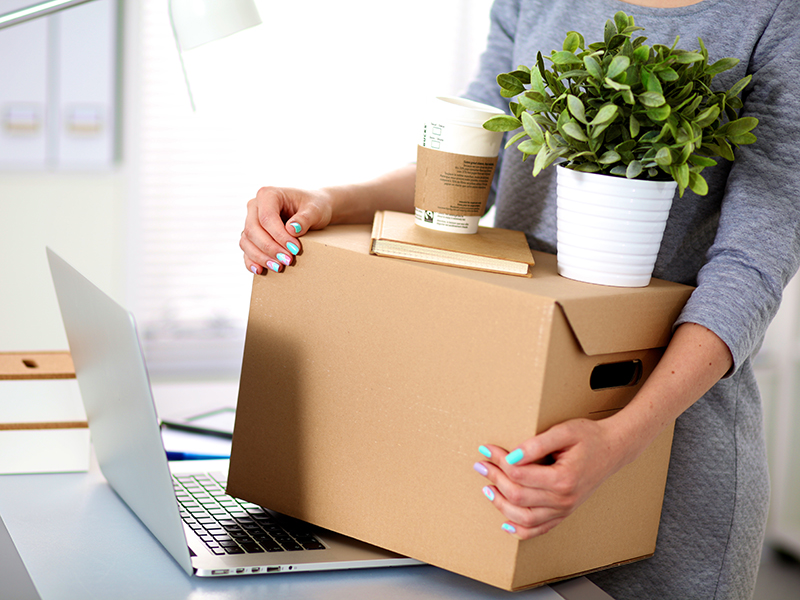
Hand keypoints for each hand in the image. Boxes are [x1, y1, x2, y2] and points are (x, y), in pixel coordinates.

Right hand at [240, 186, 334, 273]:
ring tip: (279, 267)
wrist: (312, 210)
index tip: (295, 249)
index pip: (267, 218)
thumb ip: (305, 218)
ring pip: (246, 241)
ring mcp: (251, 221)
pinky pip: (246, 249)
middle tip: (288, 261)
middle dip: (270, 248)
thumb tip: (292, 229)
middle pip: (253, 230)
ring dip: (261, 257)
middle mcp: (255, 206)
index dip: (279, 236)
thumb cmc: (314, 206)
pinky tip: (260, 270)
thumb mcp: (315, 210)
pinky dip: (251, 261)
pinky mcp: (252, 235)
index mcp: (268, 194)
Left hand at [474, 417, 629, 538]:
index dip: (499, 461)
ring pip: (523, 518)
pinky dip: (518, 529)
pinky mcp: (563, 514)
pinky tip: (504, 520)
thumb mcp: (564, 432)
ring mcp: (563, 510)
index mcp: (563, 479)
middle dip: (494, 479)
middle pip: (517, 496)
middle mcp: (563, 500)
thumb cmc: (590, 438)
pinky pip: (537, 530)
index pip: (519, 474)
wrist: (613, 449)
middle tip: (481, 465)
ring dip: (500, 505)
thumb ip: (536, 444)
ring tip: (487, 489)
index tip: (487, 449)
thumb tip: (512, 456)